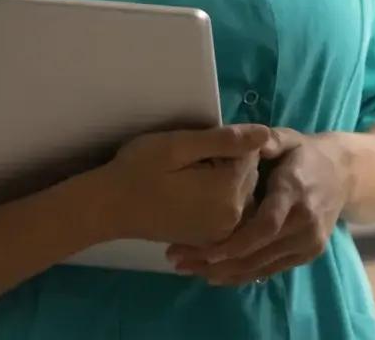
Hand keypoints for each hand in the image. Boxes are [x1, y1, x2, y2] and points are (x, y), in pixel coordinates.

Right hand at [86, 124, 278, 247]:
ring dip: (224, 180)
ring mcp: (221, 232)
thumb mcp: (178, 145)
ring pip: (242, 192)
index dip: (229, 142)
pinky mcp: (210, 239)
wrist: (107, 208)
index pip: (253, 153)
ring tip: (189, 177)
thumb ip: (225, 140)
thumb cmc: (138, 171)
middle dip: (230, 162)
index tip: (200, 144)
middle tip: (191, 161)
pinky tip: (191, 193)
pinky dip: (218, 198)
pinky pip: (230, 210)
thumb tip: (266, 134)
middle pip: (251, 175)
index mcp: (228, 191)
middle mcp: (233, 216)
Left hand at [168, 128, 359, 286]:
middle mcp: (305, 222)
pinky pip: (270, 270)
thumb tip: (243, 141)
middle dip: (215, 262)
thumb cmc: (305, 154)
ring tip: (188, 269)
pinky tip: (214, 274)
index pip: (265, 226)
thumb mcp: (287, 139)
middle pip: (257, 252)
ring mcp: (310, 242)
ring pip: (260, 266)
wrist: (344, 174)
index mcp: (295, 191)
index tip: (203, 252)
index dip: (234, 243)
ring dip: (223, 272)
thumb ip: (266, 141)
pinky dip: (241, 275)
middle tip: (178, 261)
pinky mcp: (309, 254)